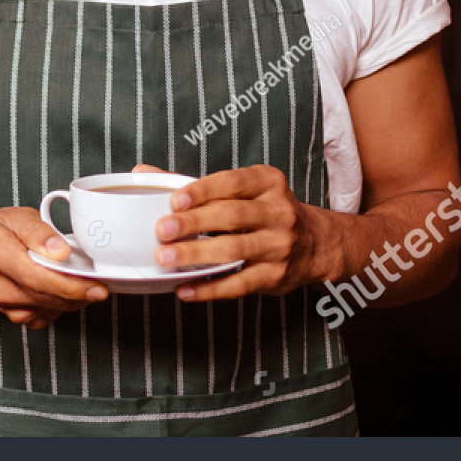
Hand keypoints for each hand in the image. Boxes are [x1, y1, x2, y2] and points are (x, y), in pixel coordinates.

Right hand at [0, 207, 107, 327]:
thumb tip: (61, 251)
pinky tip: (61, 289)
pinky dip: (60, 304)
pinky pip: (46, 316)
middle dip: (79, 292)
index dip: (70, 285)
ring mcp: (5, 305)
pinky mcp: (14, 316)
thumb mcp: (15, 217)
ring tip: (81, 279)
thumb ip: (38, 231)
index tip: (96, 285)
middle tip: (101, 284)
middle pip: (46, 296)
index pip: (37, 276)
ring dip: (72, 298)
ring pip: (50, 308)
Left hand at [151, 164, 327, 300]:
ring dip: (197, 254)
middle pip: (232, 216)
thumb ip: (195, 184)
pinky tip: (185, 289)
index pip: (233, 183)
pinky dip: (209, 289)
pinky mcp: (275, 276)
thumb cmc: (265, 211)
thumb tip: (144, 172)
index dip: (202, 191)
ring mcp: (279, 245)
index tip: (175, 200)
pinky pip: (239, 284)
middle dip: (194, 223)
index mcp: (268, 182)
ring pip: (234, 250)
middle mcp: (278, 211)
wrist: (315, 243)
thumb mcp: (244, 188)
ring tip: (166, 258)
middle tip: (163, 230)